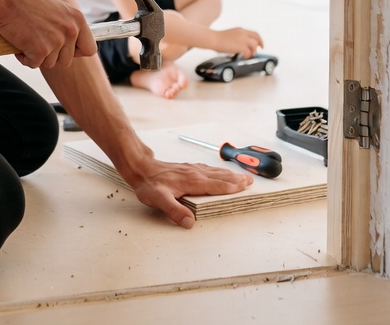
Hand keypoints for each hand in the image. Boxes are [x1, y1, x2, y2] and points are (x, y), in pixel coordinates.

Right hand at [0, 0, 95, 69]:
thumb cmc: (27, 3)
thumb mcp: (57, 10)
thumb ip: (67, 26)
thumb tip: (70, 46)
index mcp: (77, 19)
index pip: (90, 49)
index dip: (76, 52)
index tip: (65, 50)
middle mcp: (71, 30)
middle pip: (67, 60)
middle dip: (51, 55)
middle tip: (37, 39)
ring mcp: (56, 41)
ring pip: (50, 63)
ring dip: (37, 56)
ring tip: (28, 38)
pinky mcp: (41, 51)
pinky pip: (34, 64)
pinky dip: (25, 58)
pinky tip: (20, 42)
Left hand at [130, 159, 253, 227]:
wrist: (140, 167)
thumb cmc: (149, 184)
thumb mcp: (159, 199)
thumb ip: (174, 211)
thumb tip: (189, 222)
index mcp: (192, 181)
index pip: (216, 185)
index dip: (231, 187)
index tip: (244, 186)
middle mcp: (194, 173)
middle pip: (219, 177)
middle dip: (235, 180)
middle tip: (249, 181)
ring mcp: (191, 169)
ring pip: (214, 172)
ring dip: (228, 174)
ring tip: (240, 177)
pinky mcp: (186, 168)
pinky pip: (206, 169)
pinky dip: (217, 171)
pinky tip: (217, 172)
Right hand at [214, 27, 263, 57]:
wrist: (213, 38)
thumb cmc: (218, 38)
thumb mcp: (231, 34)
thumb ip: (238, 37)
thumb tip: (242, 45)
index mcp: (241, 30)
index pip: (255, 33)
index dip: (259, 39)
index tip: (259, 44)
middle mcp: (243, 33)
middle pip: (257, 38)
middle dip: (259, 45)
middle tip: (258, 50)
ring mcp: (242, 39)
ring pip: (254, 45)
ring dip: (253, 51)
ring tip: (248, 55)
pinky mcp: (241, 46)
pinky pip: (248, 52)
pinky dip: (247, 55)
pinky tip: (242, 57)